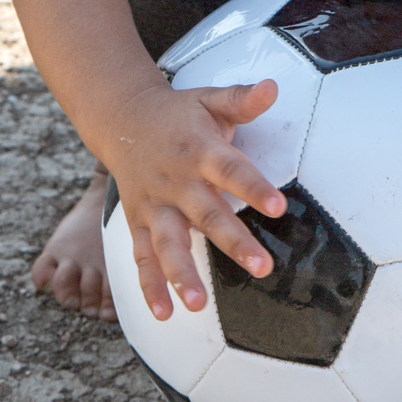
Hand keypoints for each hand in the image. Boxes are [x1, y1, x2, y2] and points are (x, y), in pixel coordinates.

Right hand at [107, 79, 286, 319]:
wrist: (123, 119)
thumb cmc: (180, 113)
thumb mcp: (209, 99)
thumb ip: (242, 98)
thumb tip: (272, 87)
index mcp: (199, 150)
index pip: (231, 170)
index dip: (254, 187)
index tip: (279, 207)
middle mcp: (176, 181)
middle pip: (206, 215)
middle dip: (233, 242)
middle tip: (262, 268)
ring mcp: (155, 205)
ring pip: (167, 243)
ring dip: (181, 274)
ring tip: (198, 304)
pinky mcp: (138, 222)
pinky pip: (141, 258)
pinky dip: (149, 286)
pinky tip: (162, 314)